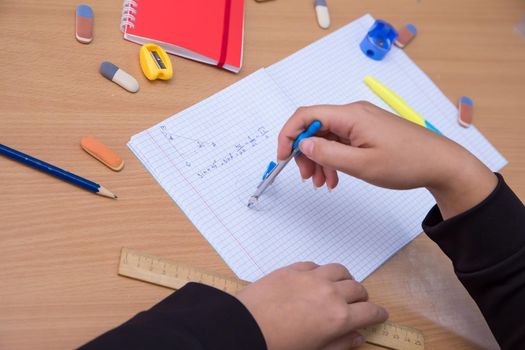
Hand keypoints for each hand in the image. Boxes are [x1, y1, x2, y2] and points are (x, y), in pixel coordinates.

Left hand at [236, 262, 387, 349]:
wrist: (245, 327)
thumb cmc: (278, 345)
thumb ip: (340, 343)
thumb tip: (357, 336)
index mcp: (339, 317)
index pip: (370, 311)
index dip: (378, 314)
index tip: (380, 314)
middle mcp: (330, 292)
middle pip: (358, 288)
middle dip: (362, 298)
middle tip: (358, 305)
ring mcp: (311, 277)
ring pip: (340, 270)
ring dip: (345, 279)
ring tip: (341, 287)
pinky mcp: (293, 269)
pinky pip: (315, 264)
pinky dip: (321, 271)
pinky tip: (316, 279)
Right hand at [277, 102, 497, 218]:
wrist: (441, 164)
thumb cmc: (406, 163)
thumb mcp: (362, 164)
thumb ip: (327, 154)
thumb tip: (302, 145)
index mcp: (351, 115)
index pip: (306, 115)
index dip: (288, 135)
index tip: (282, 157)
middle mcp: (354, 113)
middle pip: (315, 127)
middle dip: (305, 153)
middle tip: (308, 178)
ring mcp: (361, 122)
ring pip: (328, 138)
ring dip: (320, 160)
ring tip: (324, 183)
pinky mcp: (368, 131)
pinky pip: (342, 142)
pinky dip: (334, 159)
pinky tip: (336, 178)